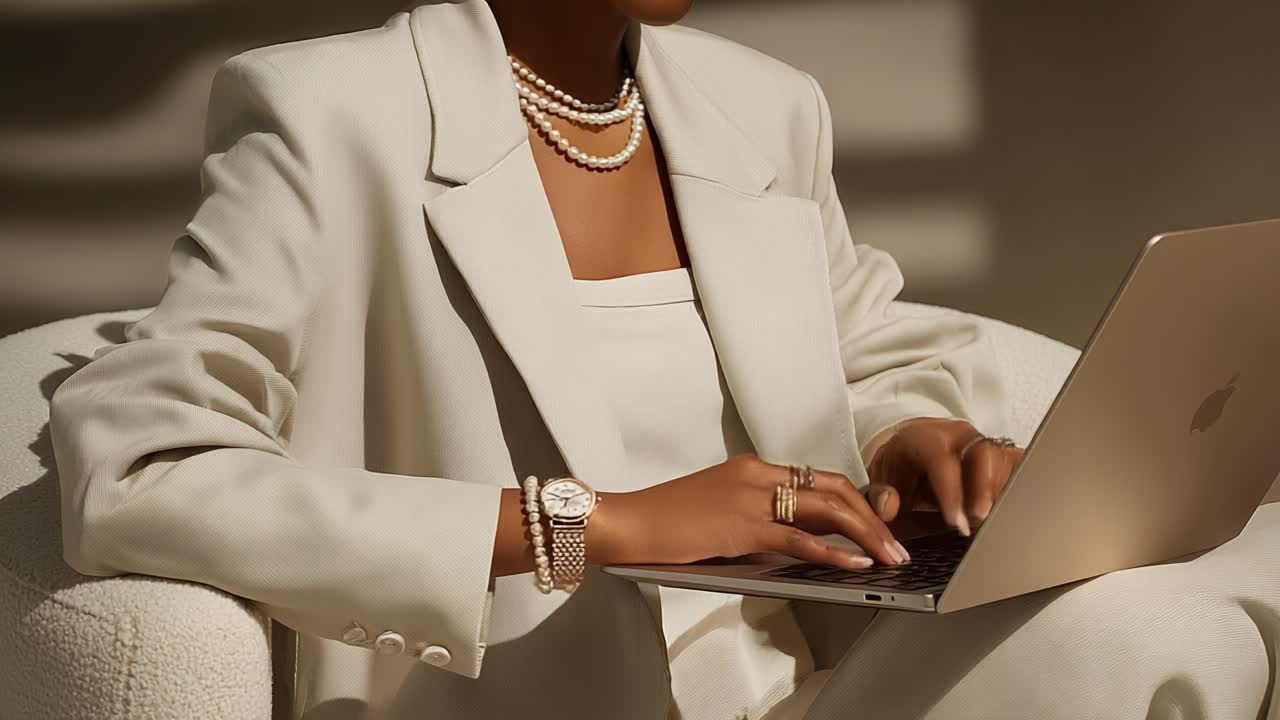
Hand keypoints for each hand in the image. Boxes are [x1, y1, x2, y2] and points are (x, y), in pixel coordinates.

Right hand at [590, 453, 910, 569]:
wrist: (626, 522)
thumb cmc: (663, 522)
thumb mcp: (715, 510)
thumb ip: (752, 517)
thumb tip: (789, 542)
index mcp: (750, 468)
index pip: (815, 478)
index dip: (853, 500)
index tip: (874, 522)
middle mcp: (756, 474)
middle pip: (832, 487)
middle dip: (871, 515)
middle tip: (896, 543)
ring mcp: (751, 497)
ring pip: (826, 509)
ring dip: (866, 534)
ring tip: (891, 557)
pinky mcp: (743, 525)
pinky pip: (801, 538)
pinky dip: (834, 551)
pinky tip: (856, 564)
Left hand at [863, 418, 1023, 536]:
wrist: (916, 443)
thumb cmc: (901, 461)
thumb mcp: (882, 475)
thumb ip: (882, 494)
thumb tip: (888, 509)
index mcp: (927, 437)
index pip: (942, 461)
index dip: (951, 494)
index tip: (956, 522)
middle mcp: (959, 435)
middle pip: (982, 456)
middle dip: (984, 492)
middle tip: (980, 521)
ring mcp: (981, 441)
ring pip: (1002, 461)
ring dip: (999, 493)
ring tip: (990, 520)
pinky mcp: (998, 452)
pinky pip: (1014, 466)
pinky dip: (1011, 489)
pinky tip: (1005, 509)